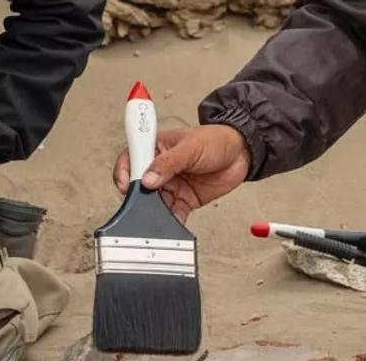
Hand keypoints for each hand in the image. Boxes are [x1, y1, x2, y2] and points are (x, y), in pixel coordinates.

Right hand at [111, 125, 249, 223]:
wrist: (242, 152)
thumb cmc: (215, 139)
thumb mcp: (190, 147)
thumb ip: (168, 163)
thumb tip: (147, 179)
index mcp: (155, 148)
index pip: (130, 160)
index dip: (124, 173)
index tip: (126, 186)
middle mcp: (159, 168)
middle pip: (139, 186)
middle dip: (138, 198)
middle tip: (142, 205)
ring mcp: (171, 185)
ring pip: (154, 203)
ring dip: (154, 213)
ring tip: (158, 219)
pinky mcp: (184, 200)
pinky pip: (173, 214)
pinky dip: (172, 222)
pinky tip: (173, 226)